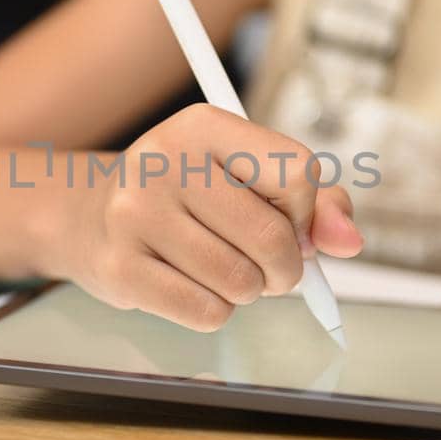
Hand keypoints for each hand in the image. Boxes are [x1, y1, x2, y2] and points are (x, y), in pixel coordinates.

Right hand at [53, 104, 363, 329]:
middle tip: (270, 266)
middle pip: (272, 236)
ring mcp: (136, 216)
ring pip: (241, 283)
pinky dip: (217, 312)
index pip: (297, 173)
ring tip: (224, 271)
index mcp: (203, 126)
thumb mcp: (245, 174)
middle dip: (286, 267)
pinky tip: (195, 287)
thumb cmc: (187, 195)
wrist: (91, 215)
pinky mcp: (121, 269)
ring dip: (249, 291)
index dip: (308, 213)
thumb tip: (350, 241)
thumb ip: (314, 201)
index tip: (290, 222)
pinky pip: (207, 312)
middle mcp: (164, 163)